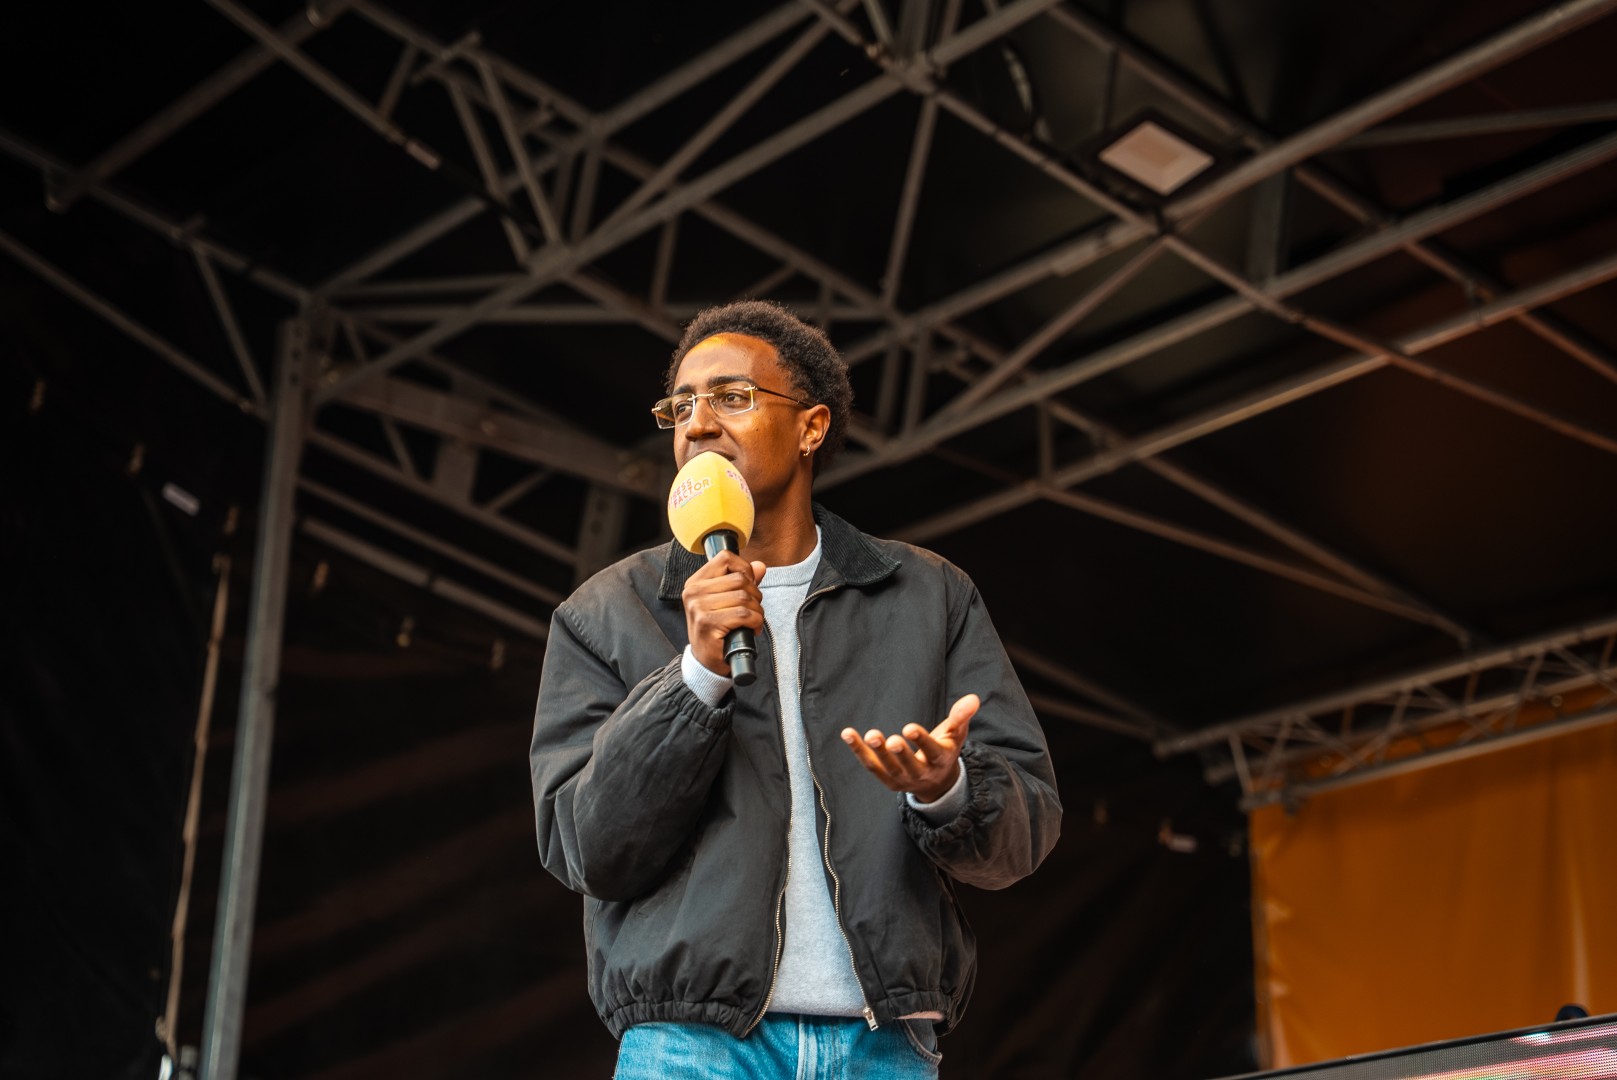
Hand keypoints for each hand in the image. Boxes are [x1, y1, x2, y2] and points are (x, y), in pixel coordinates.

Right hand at [681, 552, 766, 675]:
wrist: (707, 663)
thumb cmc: (718, 631)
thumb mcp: (728, 602)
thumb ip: (744, 582)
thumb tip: (760, 566)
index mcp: (695, 582)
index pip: (725, 558)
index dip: (744, 569)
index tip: (748, 587)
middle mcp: (693, 591)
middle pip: (739, 578)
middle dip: (755, 595)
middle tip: (753, 610)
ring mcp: (698, 607)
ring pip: (744, 596)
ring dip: (757, 610)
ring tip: (752, 621)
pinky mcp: (708, 622)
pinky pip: (744, 614)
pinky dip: (756, 621)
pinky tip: (752, 629)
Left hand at [841, 693, 977, 802]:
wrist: (936, 781)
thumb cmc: (945, 748)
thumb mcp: (957, 733)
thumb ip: (962, 716)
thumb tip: (973, 698)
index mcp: (940, 760)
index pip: (932, 752)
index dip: (921, 741)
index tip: (909, 728)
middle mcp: (921, 773)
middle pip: (908, 766)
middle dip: (899, 753)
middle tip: (890, 739)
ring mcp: (902, 779)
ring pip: (887, 768)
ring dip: (876, 752)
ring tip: (869, 734)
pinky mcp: (887, 779)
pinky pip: (870, 765)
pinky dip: (858, 750)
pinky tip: (847, 733)